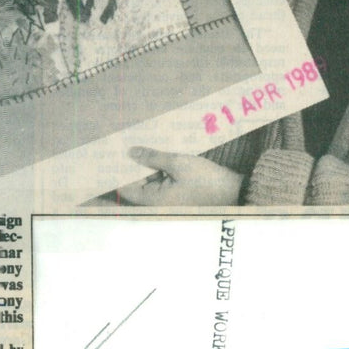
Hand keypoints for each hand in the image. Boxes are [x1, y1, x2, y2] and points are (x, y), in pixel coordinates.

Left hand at [118, 147, 242, 206]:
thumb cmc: (207, 181)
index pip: (125, 188)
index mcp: (155, 201)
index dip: (118, 171)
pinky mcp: (177, 196)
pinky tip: (160, 154)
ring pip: (149, 182)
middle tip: (129, 143)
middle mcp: (158, 204)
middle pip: (137, 184)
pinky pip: (162, 182)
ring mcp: (168, 201)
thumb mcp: (178, 163)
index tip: (113, 154)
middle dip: (133, 165)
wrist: (235, 192)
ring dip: (148, 166)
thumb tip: (131, 152)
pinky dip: (159, 170)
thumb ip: (152, 157)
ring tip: (144, 145)